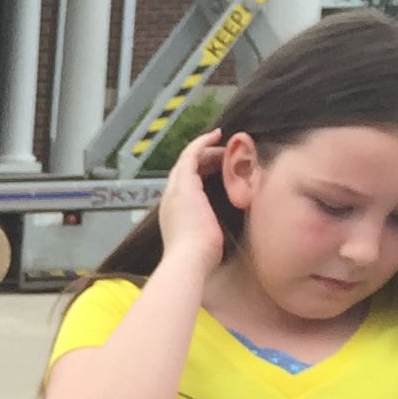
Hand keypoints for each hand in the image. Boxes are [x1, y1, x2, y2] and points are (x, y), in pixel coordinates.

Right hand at [155, 130, 227, 274]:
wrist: (189, 261)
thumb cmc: (201, 259)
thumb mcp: (207, 241)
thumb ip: (213, 230)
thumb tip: (227, 229)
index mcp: (174, 214)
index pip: (185, 186)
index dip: (201, 173)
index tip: (218, 168)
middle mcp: (170, 199)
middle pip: (184, 170)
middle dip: (204, 160)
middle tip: (223, 155)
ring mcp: (175, 190)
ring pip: (187, 160)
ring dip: (205, 151)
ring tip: (224, 147)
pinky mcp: (184, 184)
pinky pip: (191, 154)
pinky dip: (203, 143)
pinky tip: (216, 137)